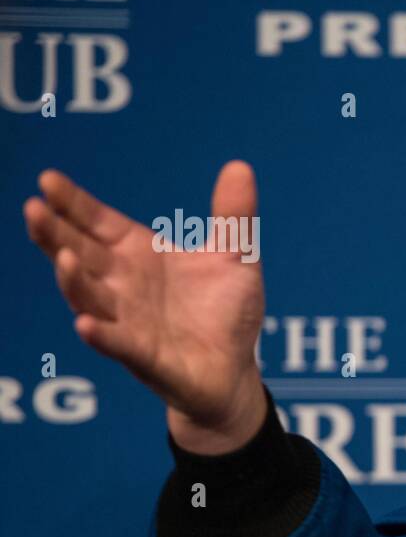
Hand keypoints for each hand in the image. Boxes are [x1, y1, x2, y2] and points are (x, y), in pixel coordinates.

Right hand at [24, 161, 266, 452]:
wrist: (235, 371)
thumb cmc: (226, 312)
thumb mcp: (235, 258)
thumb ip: (233, 217)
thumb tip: (241, 166)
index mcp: (139, 256)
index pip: (97, 223)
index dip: (74, 204)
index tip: (49, 180)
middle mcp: (124, 286)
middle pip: (81, 255)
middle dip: (55, 234)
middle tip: (33, 208)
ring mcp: (129, 323)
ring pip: (90, 299)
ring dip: (74, 281)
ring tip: (63, 258)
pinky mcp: (146, 358)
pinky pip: (119, 345)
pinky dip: (102, 335)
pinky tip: (85, 324)